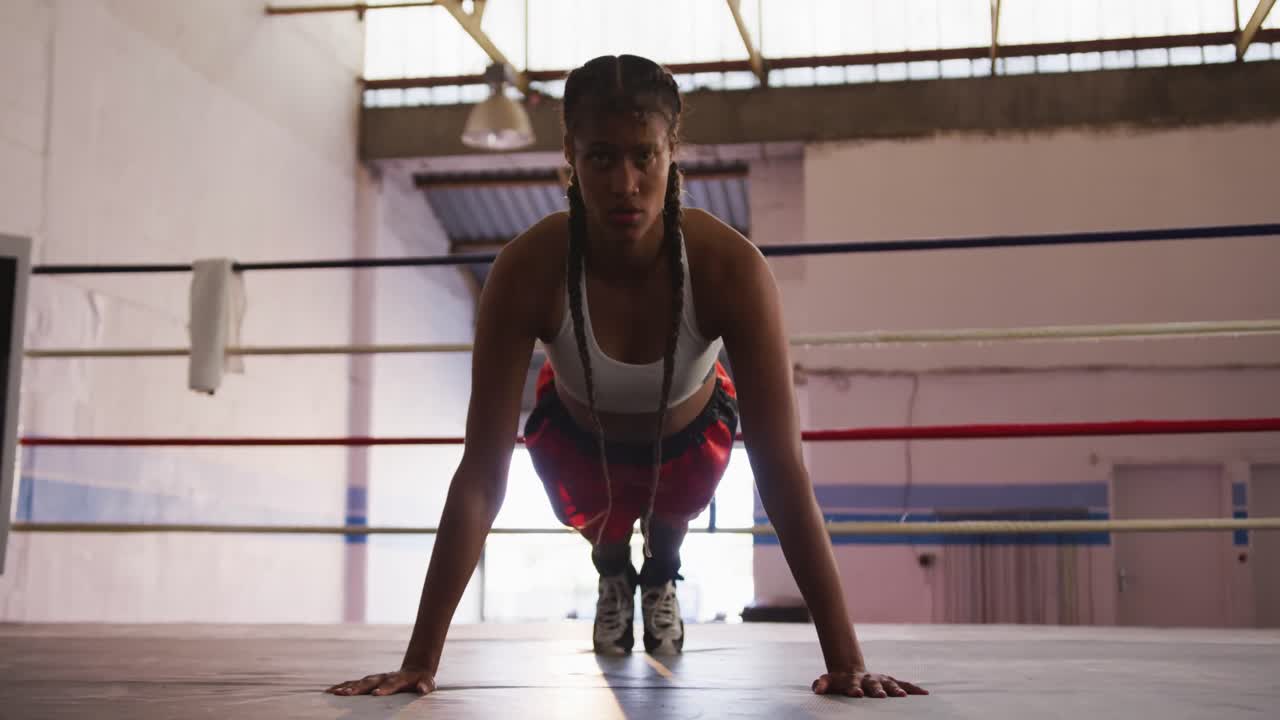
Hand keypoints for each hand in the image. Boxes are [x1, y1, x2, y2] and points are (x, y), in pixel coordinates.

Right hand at [325, 669, 435, 696]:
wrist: (415, 671)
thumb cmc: (422, 680)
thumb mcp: (428, 683)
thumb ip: (425, 685)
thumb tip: (422, 688)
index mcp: (399, 678)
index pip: (392, 683)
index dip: (385, 688)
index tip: (376, 694)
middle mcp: (384, 676)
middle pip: (371, 682)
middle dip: (359, 688)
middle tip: (347, 694)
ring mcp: (376, 678)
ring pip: (359, 682)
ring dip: (347, 687)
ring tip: (334, 693)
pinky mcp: (369, 681)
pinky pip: (353, 683)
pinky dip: (342, 686)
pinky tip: (330, 691)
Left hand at [811, 670, 926, 697]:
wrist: (850, 672)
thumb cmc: (839, 682)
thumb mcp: (827, 681)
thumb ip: (822, 684)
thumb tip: (817, 688)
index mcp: (852, 681)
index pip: (852, 685)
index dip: (853, 689)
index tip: (856, 693)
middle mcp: (869, 679)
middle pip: (873, 685)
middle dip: (877, 690)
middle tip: (881, 695)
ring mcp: (881, 680)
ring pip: (890, 684)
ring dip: (896, 689)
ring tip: (903, 696)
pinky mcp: (891, 682)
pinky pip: (904, 684)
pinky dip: (913, 689)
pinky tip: (925, 694)